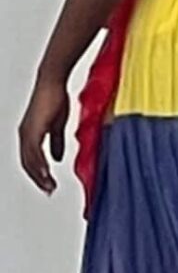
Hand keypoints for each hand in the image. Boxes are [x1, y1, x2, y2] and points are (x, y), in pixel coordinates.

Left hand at [18, 74, 68, 195]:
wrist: (52, 81)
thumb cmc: (54, 97)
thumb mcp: (57, 125)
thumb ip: (56, 142)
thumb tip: (57, 157)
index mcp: (30, 134)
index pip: (31, 160)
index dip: (39, 173)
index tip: (48, 184)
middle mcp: (25, 135)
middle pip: (28, 164)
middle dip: (39, 179)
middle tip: (49, 190)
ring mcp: (27, 133)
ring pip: (30, 161)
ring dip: (40, 176)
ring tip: (49, 186)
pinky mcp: (32, 130)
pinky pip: (34, 153)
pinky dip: (41, 165)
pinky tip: (47, 173)